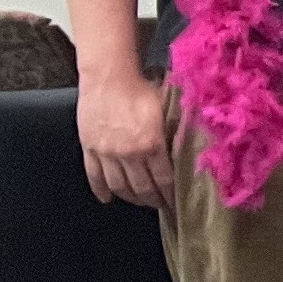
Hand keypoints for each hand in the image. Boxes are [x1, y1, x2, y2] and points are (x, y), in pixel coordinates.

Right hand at [78, 71, 171, 209]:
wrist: (109, 76)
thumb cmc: (142, 88)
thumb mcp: (168, 109)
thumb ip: (176, 131)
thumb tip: (193, 146)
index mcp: (152, 144)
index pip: (164, 179)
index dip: (170, 195)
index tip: (176, 203)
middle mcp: (128, 153)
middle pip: (141, 187)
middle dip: (152, 200)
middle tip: (160, 206)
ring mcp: (106, 152)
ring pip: (118, 185)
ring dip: (130, 198)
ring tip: (139, 202)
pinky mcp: (89, 147)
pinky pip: (94, 175)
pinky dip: (100, 189)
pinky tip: (107, 199)